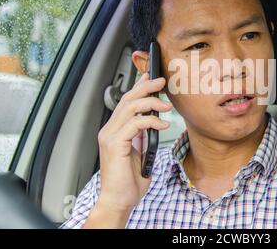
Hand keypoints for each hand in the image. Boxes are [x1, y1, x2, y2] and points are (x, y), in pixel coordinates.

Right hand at [84, 74, 171, 227]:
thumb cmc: (128, 179)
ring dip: (151, 103)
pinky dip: (152, 121)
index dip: (138, 87)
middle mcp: (109, 130)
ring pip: (131, 107)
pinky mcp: (115, 144)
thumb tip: (154, 121)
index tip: (151, 77)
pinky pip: (135, 124)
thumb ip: (142, 135)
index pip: (126, 102)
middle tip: (162, 81)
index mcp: (114, 130)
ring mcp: (110, 136)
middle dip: (146, 87)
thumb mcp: (139, 151)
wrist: (119, 200)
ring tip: (167, 106)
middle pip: (127, 99)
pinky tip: (163, 124)